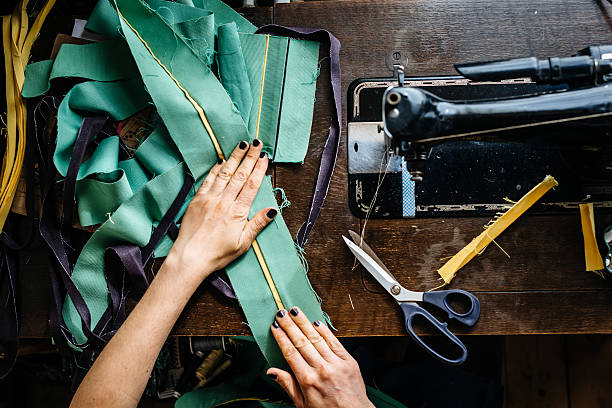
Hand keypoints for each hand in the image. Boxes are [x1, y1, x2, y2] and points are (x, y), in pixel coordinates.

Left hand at [167, 140, 276, 283]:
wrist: (190, 257)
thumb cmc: (217, 254)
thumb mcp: (243, 243)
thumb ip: (257, 224)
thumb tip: (272, 210)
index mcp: (237, 212)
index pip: (251, 185)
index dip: (259, 169)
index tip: (264, 157)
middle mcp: (224, 202)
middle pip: (240, 175)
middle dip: (249, 157)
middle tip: (257, 143)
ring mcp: (209, 199)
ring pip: (225, 173)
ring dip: (234, 157)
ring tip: (242, 145)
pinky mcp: (197, 200)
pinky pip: (209, 180)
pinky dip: (216, 169)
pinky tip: (222, 161)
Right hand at [267, 307, 374, 407]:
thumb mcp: (302, 404)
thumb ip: (287, 384)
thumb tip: (271, 371)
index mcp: (307, 380)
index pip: (290, 352)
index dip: (281, 337)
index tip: (275, 326)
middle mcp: (321, 369)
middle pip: (301, 341)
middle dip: (290, 325)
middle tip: (281, 312)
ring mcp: (336, 364)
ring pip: (317, 338)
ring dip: (304, 322)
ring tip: (296, 311)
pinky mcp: (349, 361)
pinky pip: (334, 342)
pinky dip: (325, 331)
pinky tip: (316, 322)